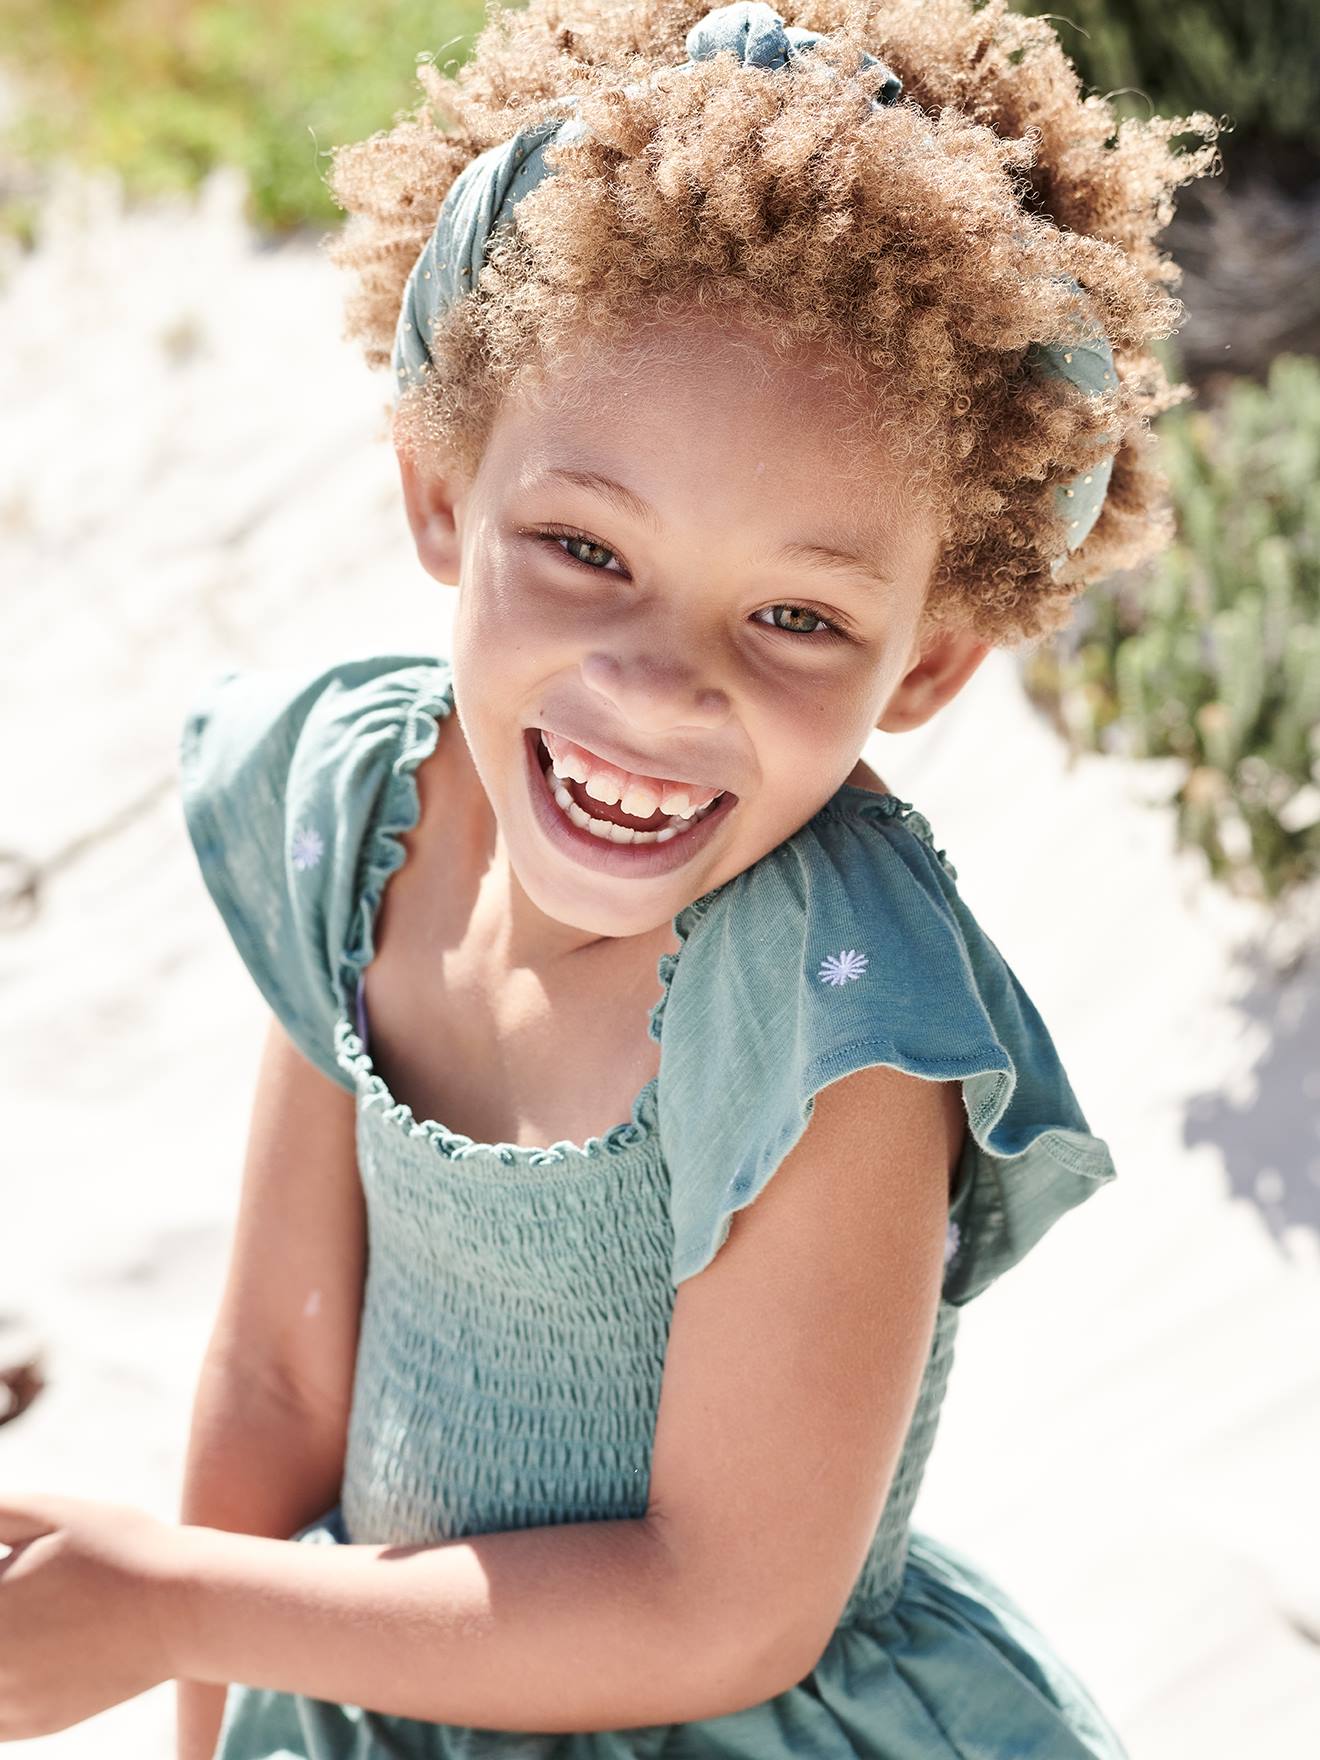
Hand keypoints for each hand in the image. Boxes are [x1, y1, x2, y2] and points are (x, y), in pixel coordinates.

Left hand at [0, 1490, 177, 1740]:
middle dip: (1, 1604)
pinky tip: (28, 1649)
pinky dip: (1, 1684)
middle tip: (21, 1590)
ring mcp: (8, 1702)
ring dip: (1, 1645)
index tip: (7, 1568)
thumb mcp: (51, 1512)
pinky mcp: (32, 1725)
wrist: (184, 1607)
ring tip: (35, 1616)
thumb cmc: (120, 1549)